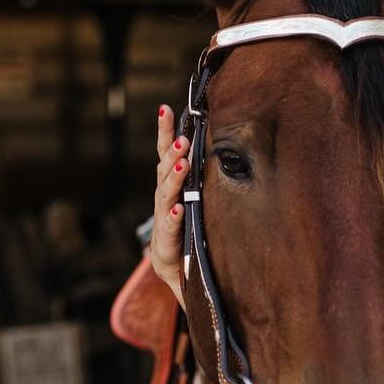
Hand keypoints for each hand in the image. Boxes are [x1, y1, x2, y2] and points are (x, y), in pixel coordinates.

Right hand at [152, 104, 188, 303]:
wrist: (183, 274)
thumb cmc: (192, 232)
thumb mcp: (199, 201)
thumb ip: (203, 179)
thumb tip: (220, 147)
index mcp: (172, 187)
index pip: (166, 155)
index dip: (165, 132)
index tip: (166, 108)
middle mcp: (165, 199)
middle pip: (165, 170)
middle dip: (173, 152)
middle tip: (184, 137)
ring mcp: (164, 220)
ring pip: (165, 194)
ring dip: (173, 178)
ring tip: (181, 164)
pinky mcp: (166, 243)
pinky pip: (170, 228)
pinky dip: (173, 217)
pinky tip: (178, 207)